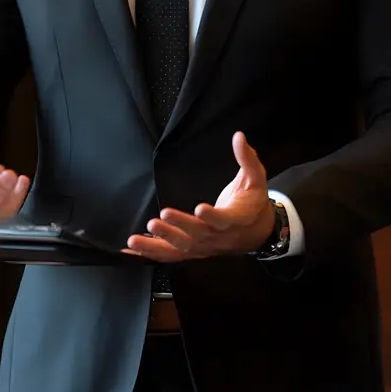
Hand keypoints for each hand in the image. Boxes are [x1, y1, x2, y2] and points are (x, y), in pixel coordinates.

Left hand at [125, 131, 274, 261]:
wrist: (257, 231)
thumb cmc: (253, 201)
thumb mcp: (256, 178)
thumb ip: (247, 158)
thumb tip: (238, 136)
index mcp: (236, 218)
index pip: (224, 219)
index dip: (212, 216)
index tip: (199, 208)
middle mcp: (219, 236)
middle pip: (198, 235)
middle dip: (179, 226)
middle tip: (162, 216)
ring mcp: (205, 246)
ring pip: (181, 249)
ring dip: (159, 243)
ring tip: (137, 238)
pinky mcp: (195, 251)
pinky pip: (172, 255)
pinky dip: (151, 253)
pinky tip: (133, 249)